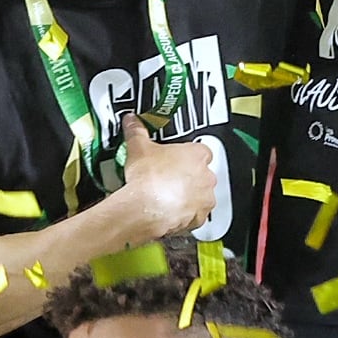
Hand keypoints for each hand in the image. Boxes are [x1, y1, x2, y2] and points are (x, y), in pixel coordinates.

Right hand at [121, 118, 220, 235]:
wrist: (145, 207)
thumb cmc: (147, 178)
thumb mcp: (138, 148)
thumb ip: (136, 131)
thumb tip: (131, 121)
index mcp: (197, 154)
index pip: (200, 151)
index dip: (186, 156)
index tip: (175, 160)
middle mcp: (206, 175)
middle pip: (202, 174)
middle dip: (188, 177)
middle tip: (169, 180)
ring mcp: (205, 196)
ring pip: (202, 195)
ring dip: (189, 197)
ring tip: (169, 198)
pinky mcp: (200, 216)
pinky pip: (197, 216)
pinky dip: (187, 216)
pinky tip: (171, 213)